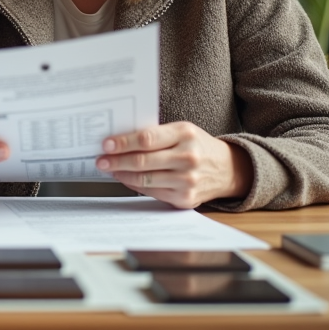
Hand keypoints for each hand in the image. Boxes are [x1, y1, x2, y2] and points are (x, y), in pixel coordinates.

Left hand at [96, 122, 253, 208]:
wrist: (227, 169)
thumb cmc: (197, 146)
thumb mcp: (182, 131)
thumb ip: (155, 134)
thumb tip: (120, 141)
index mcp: (185, 134)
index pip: (147, 139)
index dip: (123, 142)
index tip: (107, 144)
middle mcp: (188, 157)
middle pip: (143, 161)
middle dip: (116, 161)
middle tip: (101, 160)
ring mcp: (188, 180)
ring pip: (145, 179)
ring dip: (122, 175)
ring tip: (109, 169)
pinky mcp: (185, 198)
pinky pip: (152, 192)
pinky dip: (135, 185)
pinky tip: (125, 178)